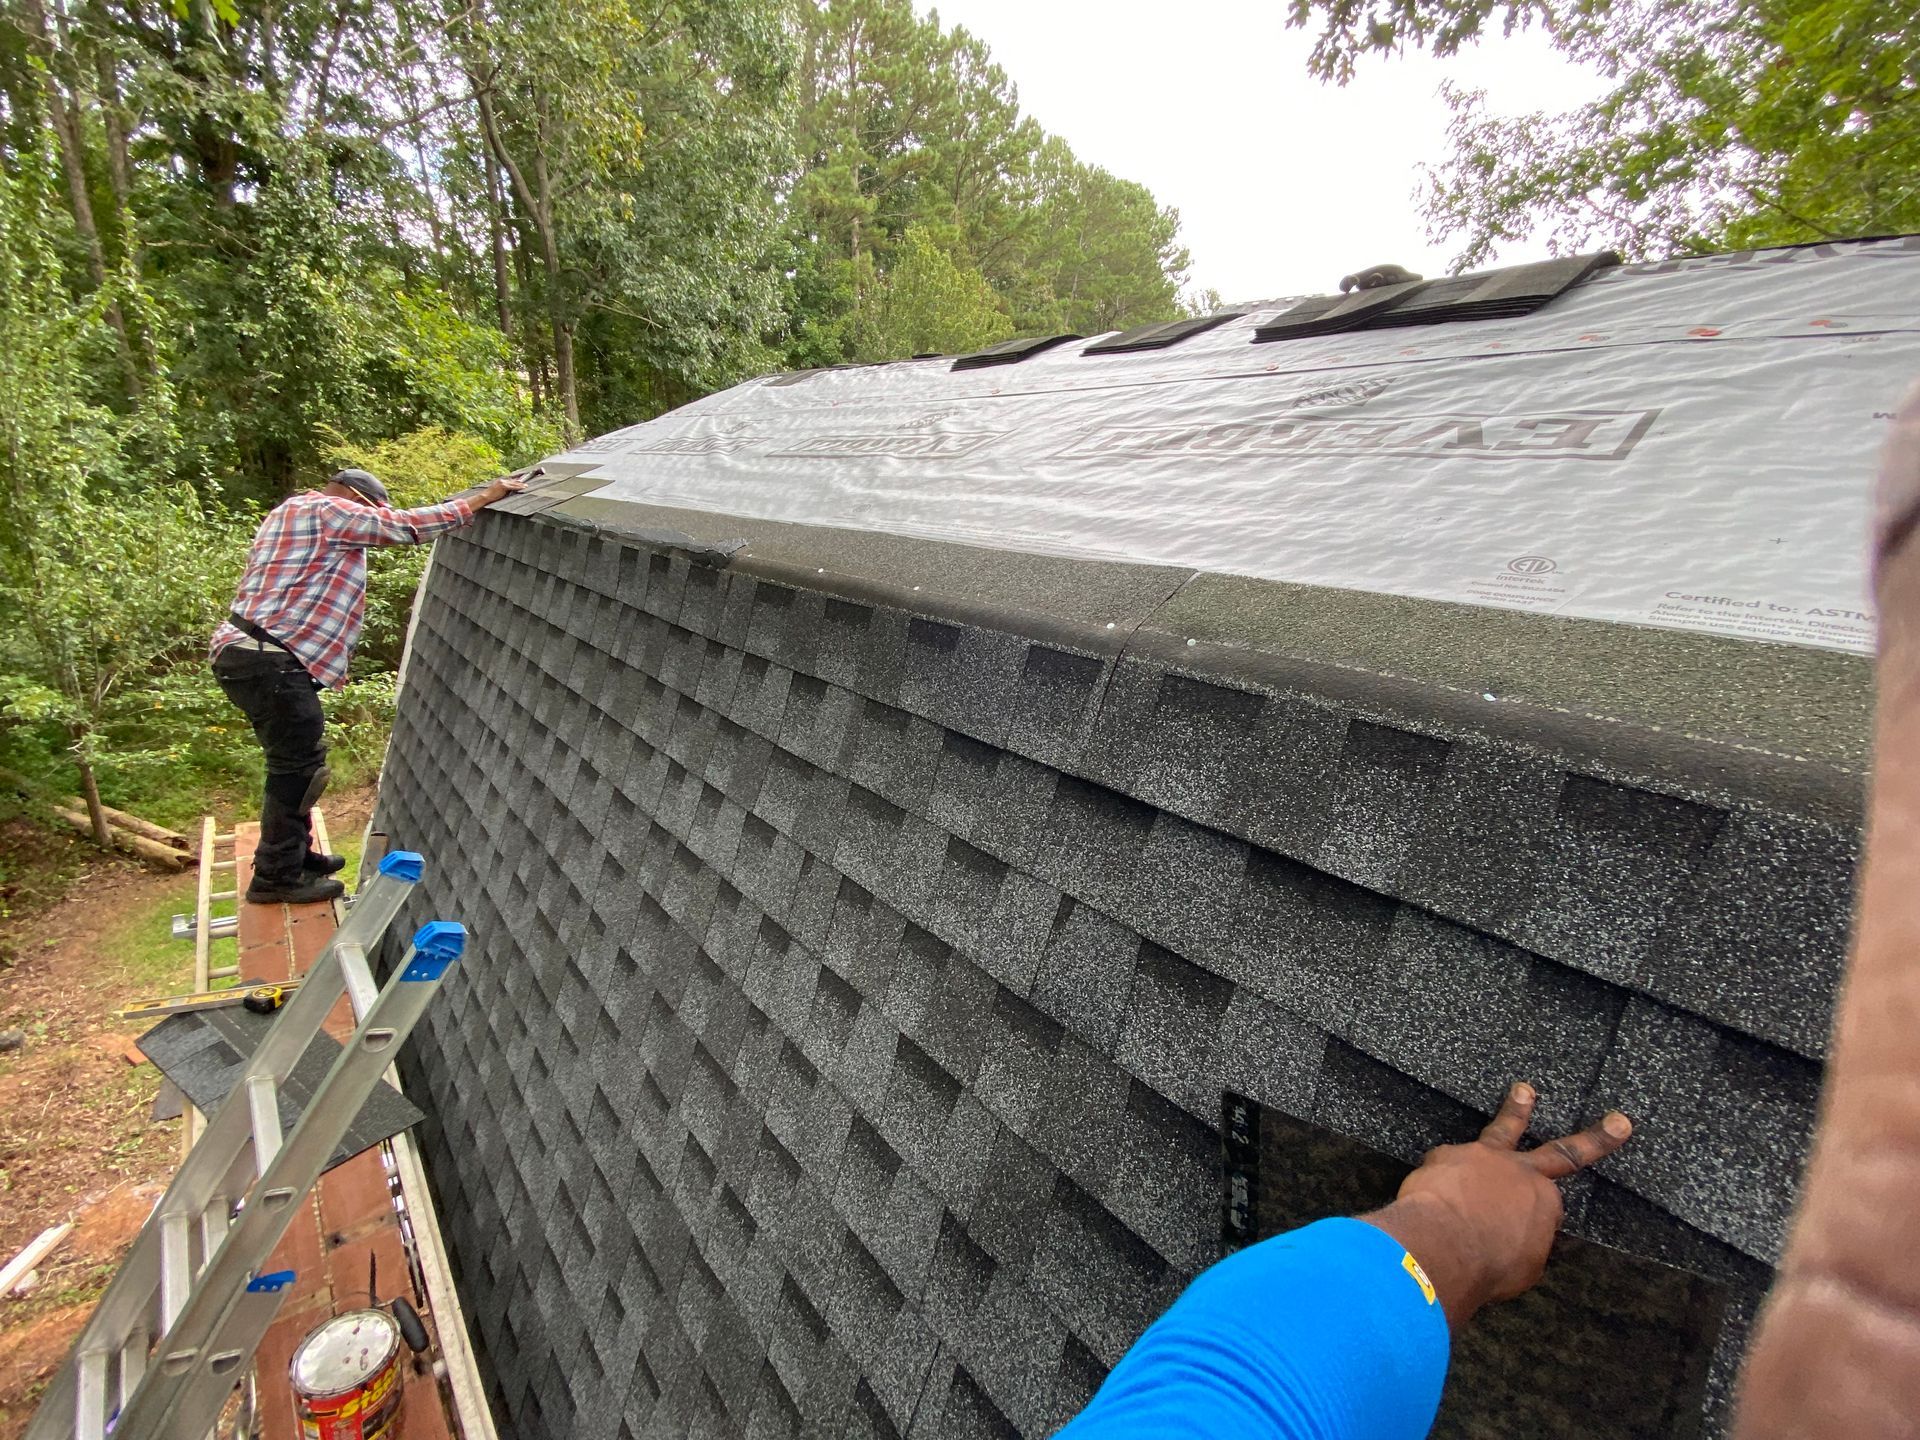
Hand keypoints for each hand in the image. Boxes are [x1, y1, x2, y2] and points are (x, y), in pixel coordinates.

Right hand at [476, 475, 529, 507]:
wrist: (486, 496)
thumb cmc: (492, 496)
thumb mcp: (499, 491)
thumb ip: (505, 489)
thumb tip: (511, 491)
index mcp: (501, 481)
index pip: (511, 480)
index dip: (517, 481)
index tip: (522, 481)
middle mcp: (502, 480)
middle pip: (513, 481)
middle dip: (520, 482)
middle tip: (526, 484)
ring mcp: (503, 482)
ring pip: (514, 483)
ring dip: (521, 485)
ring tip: (526, 486)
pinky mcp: (503, 486)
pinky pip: (513, 487)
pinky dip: (518, 487)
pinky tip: (522, 487)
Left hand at [1362, 1082, 1631, 1328]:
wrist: (1444, 1245)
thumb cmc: (1489, 1265)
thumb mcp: (1523, 1267)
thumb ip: (1527, 1245)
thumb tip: (1520, 1241)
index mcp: (1545, 1201)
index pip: (1546, 1204)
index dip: (1532, 1220)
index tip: (1516, 1237)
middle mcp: (1521, 1172)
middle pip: (1561, 1152)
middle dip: (1595, 1138)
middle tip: (1617, 1122)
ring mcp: (1484, 1157)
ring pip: (1502, 1130)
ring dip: (1514, 1111)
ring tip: (1523, 1091)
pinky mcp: (1446, 1154)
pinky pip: (1443, 1165)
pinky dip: (1438, 1178)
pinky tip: (1430, 1191)